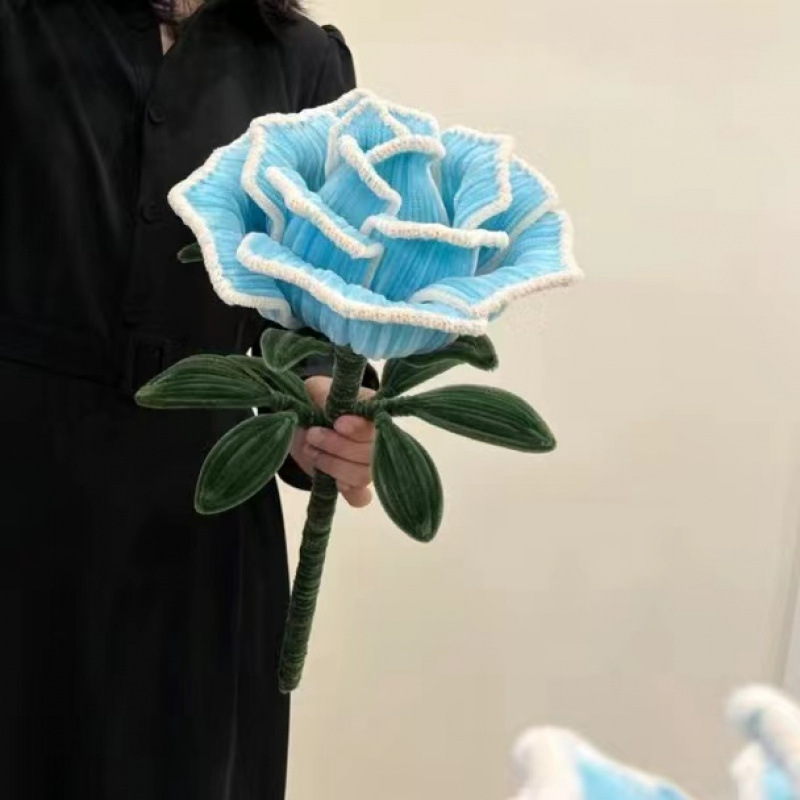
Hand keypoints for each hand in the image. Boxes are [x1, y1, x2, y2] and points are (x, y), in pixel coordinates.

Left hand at [290, 376, 374, 507]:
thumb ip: (323, 393)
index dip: (359, 429)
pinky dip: (348, 492)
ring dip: (333, 465)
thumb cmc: (316, 401)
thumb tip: (326, 403)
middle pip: (370, 455)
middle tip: (312, 434)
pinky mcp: (354, 485)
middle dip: (338, 446)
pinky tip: (332, 480)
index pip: (377, 426)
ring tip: (311, 450)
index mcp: (374, 413)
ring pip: (363, 476)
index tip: (338, 423)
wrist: (304, 424)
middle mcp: (378, 441)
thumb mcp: (316, 389)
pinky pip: (361, 498)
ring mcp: (368, 465)